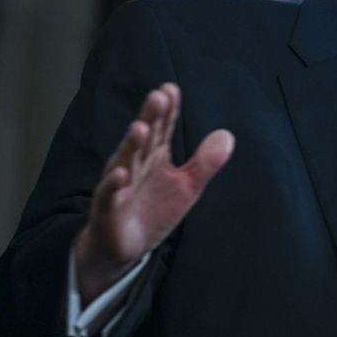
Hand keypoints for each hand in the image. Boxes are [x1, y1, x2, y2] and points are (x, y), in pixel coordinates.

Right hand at [73, 83, 233, 305]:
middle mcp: (135, 164)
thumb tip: (227, 134)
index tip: (171, 89)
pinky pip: (109, 195)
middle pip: (144, 138)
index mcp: (154, 156)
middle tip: (158, 96)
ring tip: (141, 127)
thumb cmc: (154, 210)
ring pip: (124, 161)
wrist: (124, 248)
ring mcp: (119, 186)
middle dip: (150, 117)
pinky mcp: (108, 210)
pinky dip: (113, 184)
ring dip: (131, 144)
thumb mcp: (187, 186)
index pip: (162, 128)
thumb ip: (205, 162)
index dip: (167, 110)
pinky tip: (121, 172)